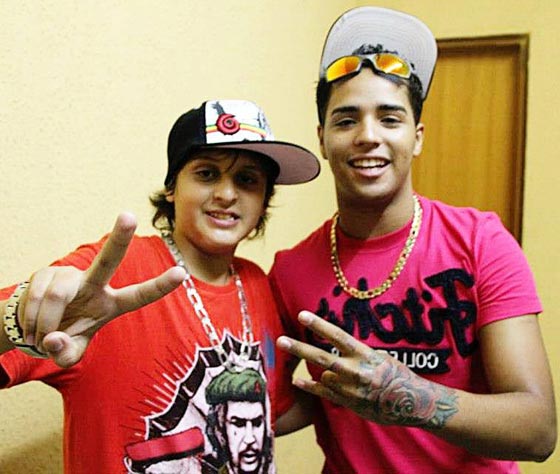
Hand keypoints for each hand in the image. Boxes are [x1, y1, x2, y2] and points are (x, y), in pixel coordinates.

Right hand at [18, 213, 185, 367]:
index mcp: (111, 305)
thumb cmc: (63, 338)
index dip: (160, 286)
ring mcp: (70, 276)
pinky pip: (37, 297)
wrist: (33, 327)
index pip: (139, 296)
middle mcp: (94, 285)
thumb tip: (54, 338)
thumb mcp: (69, 354)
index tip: (182, 273)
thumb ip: (66, 354)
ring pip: (58, 295)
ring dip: (44, 323)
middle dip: (118, 238)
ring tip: (40, 336)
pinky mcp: (46, 273)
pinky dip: (31, 319)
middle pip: (108, 260)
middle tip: (128, 215)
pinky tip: (31, 326)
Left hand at [277, 311, 457, 428]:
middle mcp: (356, 371)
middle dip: (299, 348)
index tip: (301, 315)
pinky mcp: (350, 403)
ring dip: (322, 371)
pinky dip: (310, 386)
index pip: (338, 336)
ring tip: (324, 365)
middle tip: (280, 340)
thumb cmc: (397, 374)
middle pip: (322, 357)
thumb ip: (357, 353)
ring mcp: (352, 389)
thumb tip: (337, 346)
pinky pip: (325, 393)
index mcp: (365, 355)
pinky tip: (297, 380)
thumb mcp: (379, 357)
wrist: (412, 403)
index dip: (319, 325)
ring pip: (324, 375)